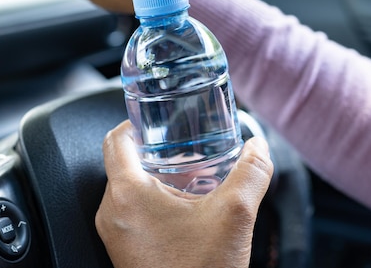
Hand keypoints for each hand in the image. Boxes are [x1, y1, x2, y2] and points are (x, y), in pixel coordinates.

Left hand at [95, 120, 272, 267]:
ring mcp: (115, 233)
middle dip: (151, 152)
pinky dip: (149, 201)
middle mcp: (112, 212)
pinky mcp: (124, 249)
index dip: (134, 123)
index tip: (152, 120)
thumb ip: (251, 174)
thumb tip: (258, 147)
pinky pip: (129, 212)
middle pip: (122, 163)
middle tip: (178, 147)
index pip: (116, 140)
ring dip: (152, 177)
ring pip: (126, 189)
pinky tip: (180, 208)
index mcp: (128, 194)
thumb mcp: (234, 216)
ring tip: (184, 176)